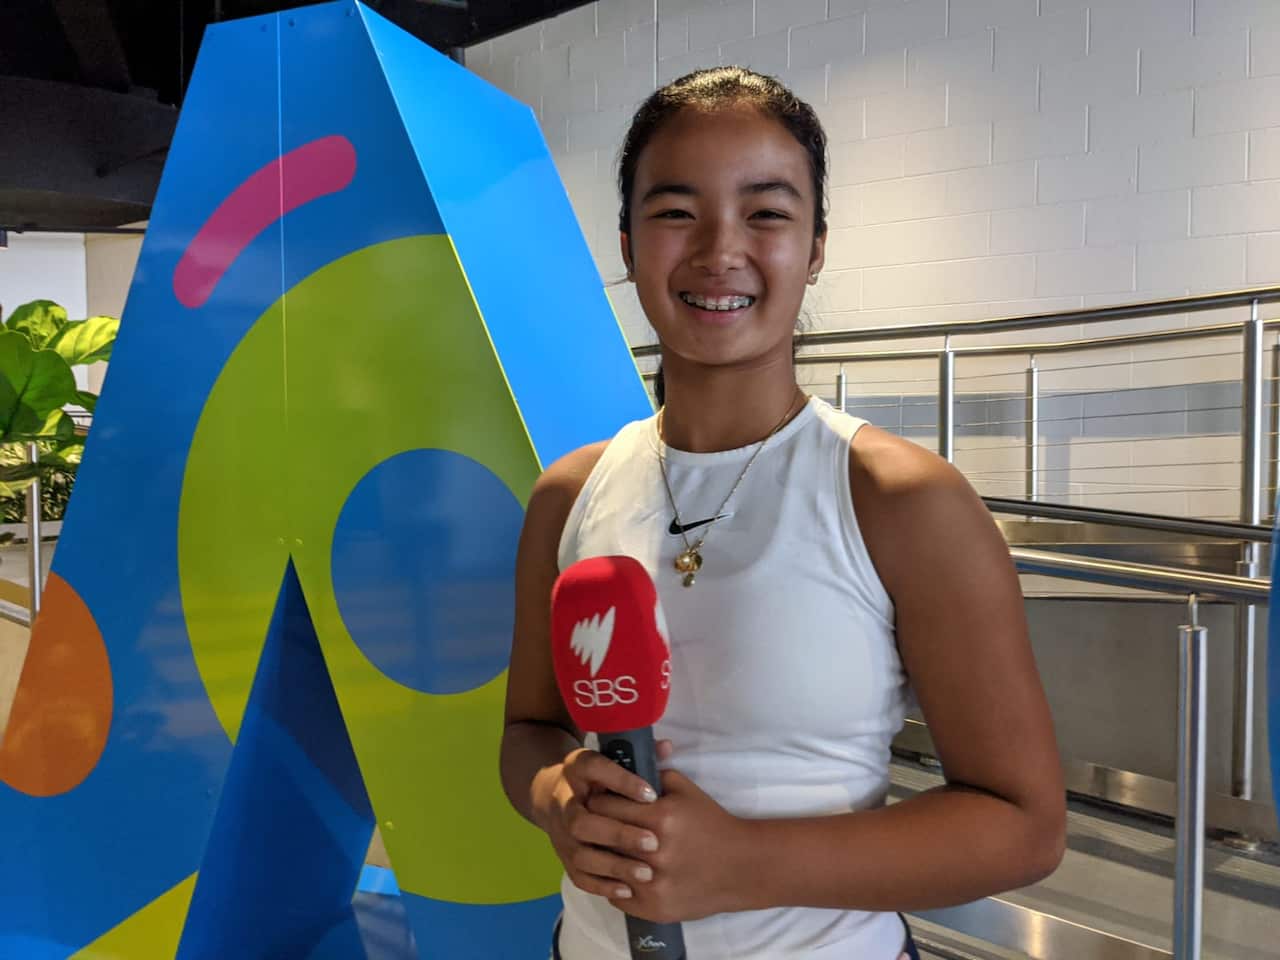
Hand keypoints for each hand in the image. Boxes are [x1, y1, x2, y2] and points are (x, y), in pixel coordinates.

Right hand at [531, 745, 667, 901]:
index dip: (622, 781)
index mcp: (576, 768)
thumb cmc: (596, 778)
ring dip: (613, 864)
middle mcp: (563, 800)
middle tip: (653, 842)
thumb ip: (639, 757)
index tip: (651, 794)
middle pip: (581, 821)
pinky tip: (628, 889)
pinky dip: (602, 885)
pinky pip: (578, 876)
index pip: (595, 769)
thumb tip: (666, 746)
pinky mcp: (562, 857)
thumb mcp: (612, 760)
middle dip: (618, 833)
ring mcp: (559, 833)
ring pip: (580, 853)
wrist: (553, 796)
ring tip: (646, 872)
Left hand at [586, 758, 749, 923]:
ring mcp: (653, 883)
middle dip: (595, 827)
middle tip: (593, 823)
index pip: (606, 805)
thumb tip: (624, 765)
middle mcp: (654, 851)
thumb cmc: (711, 823)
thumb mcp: (687, 791)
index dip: (599, 800)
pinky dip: (612, 884)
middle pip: (601, 836)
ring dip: (600, 858)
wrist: (741, 866)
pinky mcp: (654, 907)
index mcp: (660, 817)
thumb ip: (654, 774)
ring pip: (605, 868)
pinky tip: (616, 873)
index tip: (597, 800)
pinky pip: (616, 896)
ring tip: (600, 848)